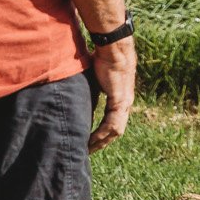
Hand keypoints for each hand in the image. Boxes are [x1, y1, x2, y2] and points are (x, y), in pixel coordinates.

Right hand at [89, 37, 135, 151]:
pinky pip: (112, 124)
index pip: (113, 121)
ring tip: (87, 150)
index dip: (104, 133)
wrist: (113, 47)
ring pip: (114, 131)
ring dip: (101, 142)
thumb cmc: (103, 56)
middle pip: (115, 130)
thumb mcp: (94, 77)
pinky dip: (101, 134)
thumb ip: (89, 87)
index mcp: (121, 97)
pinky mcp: (120, 101)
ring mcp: (124, 103)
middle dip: (102, 142)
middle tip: (88, 151)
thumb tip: (74, 89)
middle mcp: (125, 103)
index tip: (91, 141)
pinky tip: (91, 141)